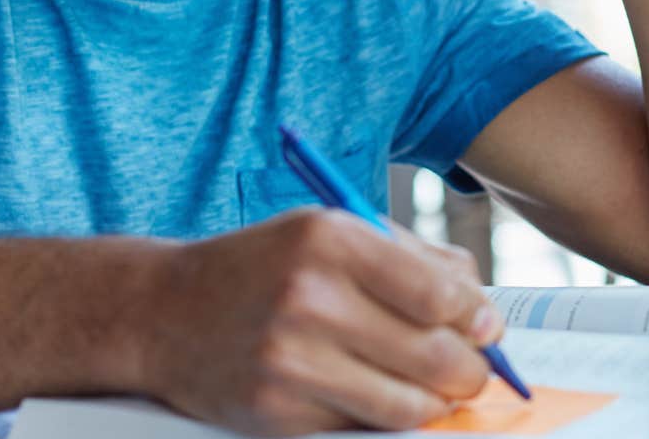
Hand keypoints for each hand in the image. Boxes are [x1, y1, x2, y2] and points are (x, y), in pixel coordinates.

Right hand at [131, 209, 503, 435]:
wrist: (163, 312)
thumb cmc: (262, 267)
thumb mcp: (329, 230)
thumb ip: (411, 256)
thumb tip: (481, 305)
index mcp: (330, 238)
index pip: (440, 293)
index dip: (477, 317)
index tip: (485, 327)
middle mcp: (309, 297)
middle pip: (434, 355)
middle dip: (470, 370)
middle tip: (473, 369)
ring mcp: (290, 361)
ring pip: (408, 405)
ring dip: (435, 403)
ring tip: (433, 388)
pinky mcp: (276, 413)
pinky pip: (362, 428)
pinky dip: (381, 417)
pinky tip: (372, 393)